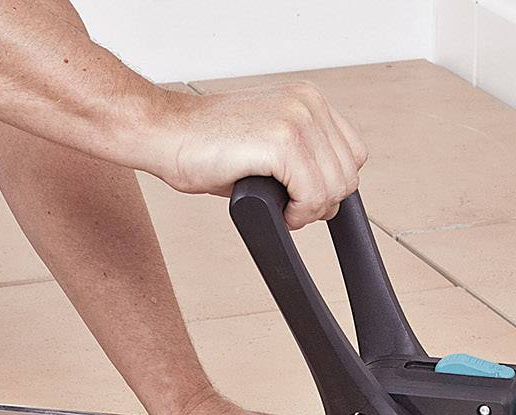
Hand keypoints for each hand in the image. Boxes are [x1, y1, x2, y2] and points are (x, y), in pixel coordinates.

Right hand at [144, 84, 368, 228]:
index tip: (302, 197)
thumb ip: (301, 159)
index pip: (351, 154)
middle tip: (288, 208)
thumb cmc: (203, 144)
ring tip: (279, 208)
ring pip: (335, 188)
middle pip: (347, 174)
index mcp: (307, 100)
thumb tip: (327, 197)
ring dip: (309, 210)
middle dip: (321, 202)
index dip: (329, 185)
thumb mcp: (265, 143)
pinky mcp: (282, 142)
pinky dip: (298, 215)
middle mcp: (307, 104)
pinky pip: (313, 196)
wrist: (164, 132)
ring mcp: (297, 120)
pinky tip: (275, 210)